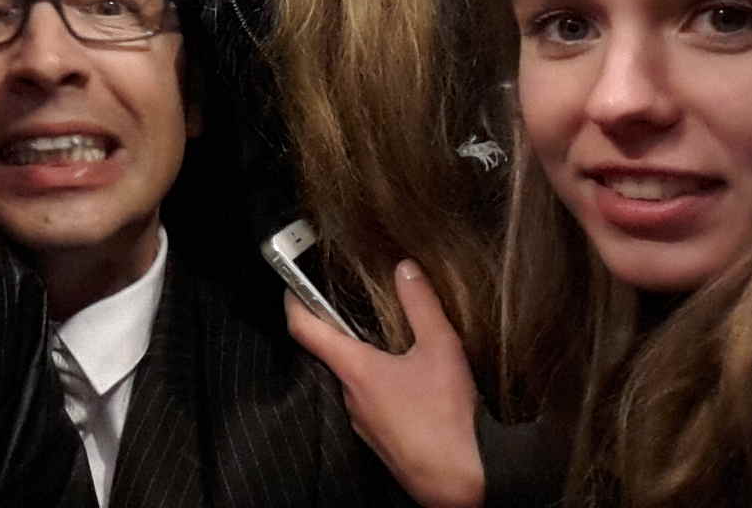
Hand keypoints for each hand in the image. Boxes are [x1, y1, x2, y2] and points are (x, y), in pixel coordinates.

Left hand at [285, 260, 484, 507]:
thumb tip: (405, 268)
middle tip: (360, 309)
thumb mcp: (441, 349)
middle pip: (332, 354)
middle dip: (343, 331)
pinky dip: (382, 386)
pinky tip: (411, 385)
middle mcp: (349, 396)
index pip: (305, 330)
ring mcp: (362, 421)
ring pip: (355, 381)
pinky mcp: (378, 439)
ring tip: (394, 346)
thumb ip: (422, 305)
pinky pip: (371, 403)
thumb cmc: (446, 417)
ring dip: (368, 361)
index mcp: (355, 369)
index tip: (293, 286)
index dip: (294, 302)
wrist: (458, 484)